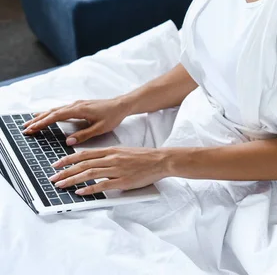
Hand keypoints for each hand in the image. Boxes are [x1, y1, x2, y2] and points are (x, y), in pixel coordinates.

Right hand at [22, 98, 128, 144]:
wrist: (121, 105)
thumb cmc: (112, 116)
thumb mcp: (100, 128)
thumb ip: (84, 134)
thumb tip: (68, 141)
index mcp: (79, 110)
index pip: (56, 116)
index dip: (43, 123)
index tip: (32, 129)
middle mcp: (76, 105)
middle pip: (52, 112)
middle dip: (38, 120)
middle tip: (25, 128)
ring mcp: (77, 104)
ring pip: (56, 109)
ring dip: (43, 116)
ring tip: (31, 123)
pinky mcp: (79, 105)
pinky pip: (61, 109)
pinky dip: (51, 113)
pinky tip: (47, 116)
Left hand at [48, 147, 167, 193]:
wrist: (159, 160)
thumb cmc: (142, 157)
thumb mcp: (122, 151)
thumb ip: (107, 156)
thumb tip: (92, 163)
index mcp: (110, 150)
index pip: (84, 154)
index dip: (68, 159)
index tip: (56, 164)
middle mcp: (111, 158)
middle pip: (83, 164)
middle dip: (65, 171)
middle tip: (53, 177)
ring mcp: (116, 169)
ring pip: (89, 174)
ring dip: (72, 180)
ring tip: (61, 185)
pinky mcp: (122, 180)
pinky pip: (102, 185)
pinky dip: (89, 188)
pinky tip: (80, 192)